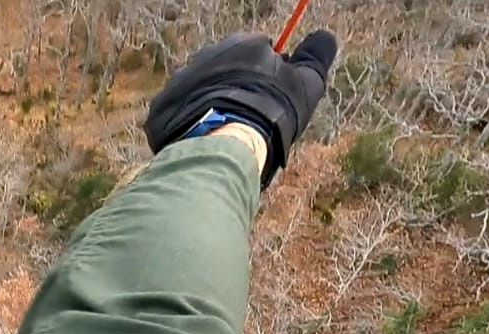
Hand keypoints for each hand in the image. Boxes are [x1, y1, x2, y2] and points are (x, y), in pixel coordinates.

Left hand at [145, 30, 338, 184]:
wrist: (225, 141)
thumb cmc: (271, 111)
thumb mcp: (306, 84)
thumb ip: (316, 57)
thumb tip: (326, 36)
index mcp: (243, 44)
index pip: (260, 52)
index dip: (270, 76)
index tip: (274, 100)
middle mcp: (208, 54)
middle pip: (228, 70)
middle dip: (239, 89)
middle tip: (251, 120)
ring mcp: (181, 79)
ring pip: (204, 91)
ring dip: (215, 106)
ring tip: (227, 133)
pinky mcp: (162, 105)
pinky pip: (180, 112)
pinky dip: (191, 124)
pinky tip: (205, 140)